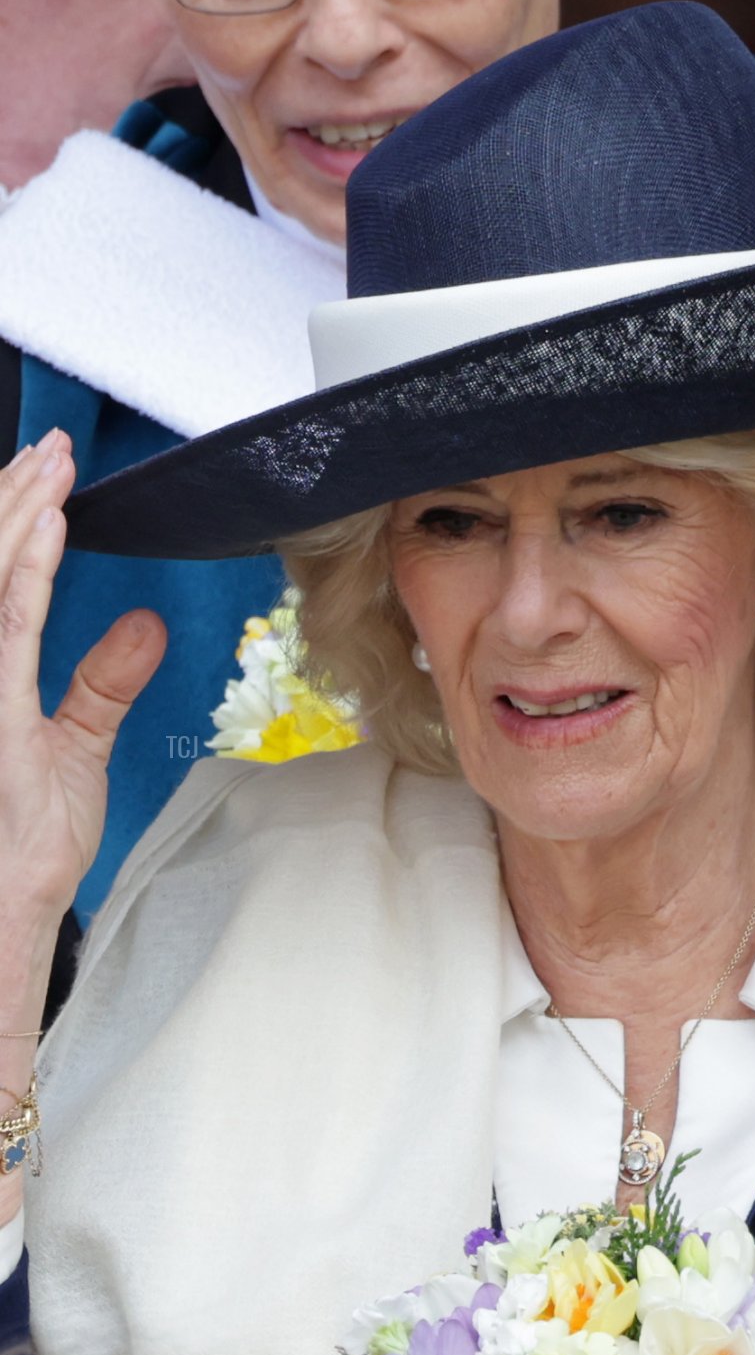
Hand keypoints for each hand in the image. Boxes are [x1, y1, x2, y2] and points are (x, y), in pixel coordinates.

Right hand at [0, 430, 166, 921]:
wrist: (8, 905)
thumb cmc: (27, 840)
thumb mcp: (74, 747)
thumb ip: (101, 681)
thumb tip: (142, 624)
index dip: (13, 519)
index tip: (45, 474)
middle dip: (11, 497)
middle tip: (53, 449)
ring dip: (15, 516)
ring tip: (50, 467)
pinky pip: (6, 626)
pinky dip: (21, 572)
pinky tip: (44, 527)